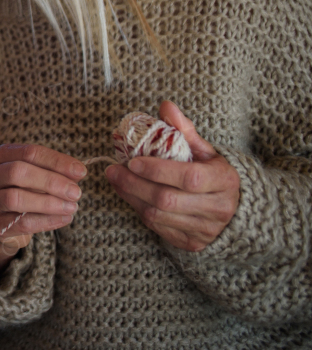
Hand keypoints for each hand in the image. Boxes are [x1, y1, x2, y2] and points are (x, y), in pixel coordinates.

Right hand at [0, 144, 85, 274]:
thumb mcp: (34, 176)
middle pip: (17, 172)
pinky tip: (64, 219)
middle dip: (50, 182)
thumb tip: (77, 173)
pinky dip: (46, 221)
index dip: (56, 161)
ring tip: (72, 207)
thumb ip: (53, 171)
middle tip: (76, 192)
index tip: (80, 172)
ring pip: (15, 198)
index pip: (29, 152)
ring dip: (47, 203)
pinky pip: (20, 222)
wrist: (2, 221)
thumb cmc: (23, 191)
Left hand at [106, 100, 239, 252]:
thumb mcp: (205, 151)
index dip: (157, 170)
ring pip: (159, 215)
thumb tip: (165, 106)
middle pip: (167, 199)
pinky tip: (130, 195)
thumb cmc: (214, 174)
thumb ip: (184, 130)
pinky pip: (159, 228)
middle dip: (134, 184)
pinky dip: (139, 211)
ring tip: (116, 180)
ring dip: (131, 197)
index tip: (132, 160)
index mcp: (224, 181)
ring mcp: (206, 229)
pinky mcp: (193, 243)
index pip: (188, 178)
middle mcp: (218, 208)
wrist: (236, 210)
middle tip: (112, 170)